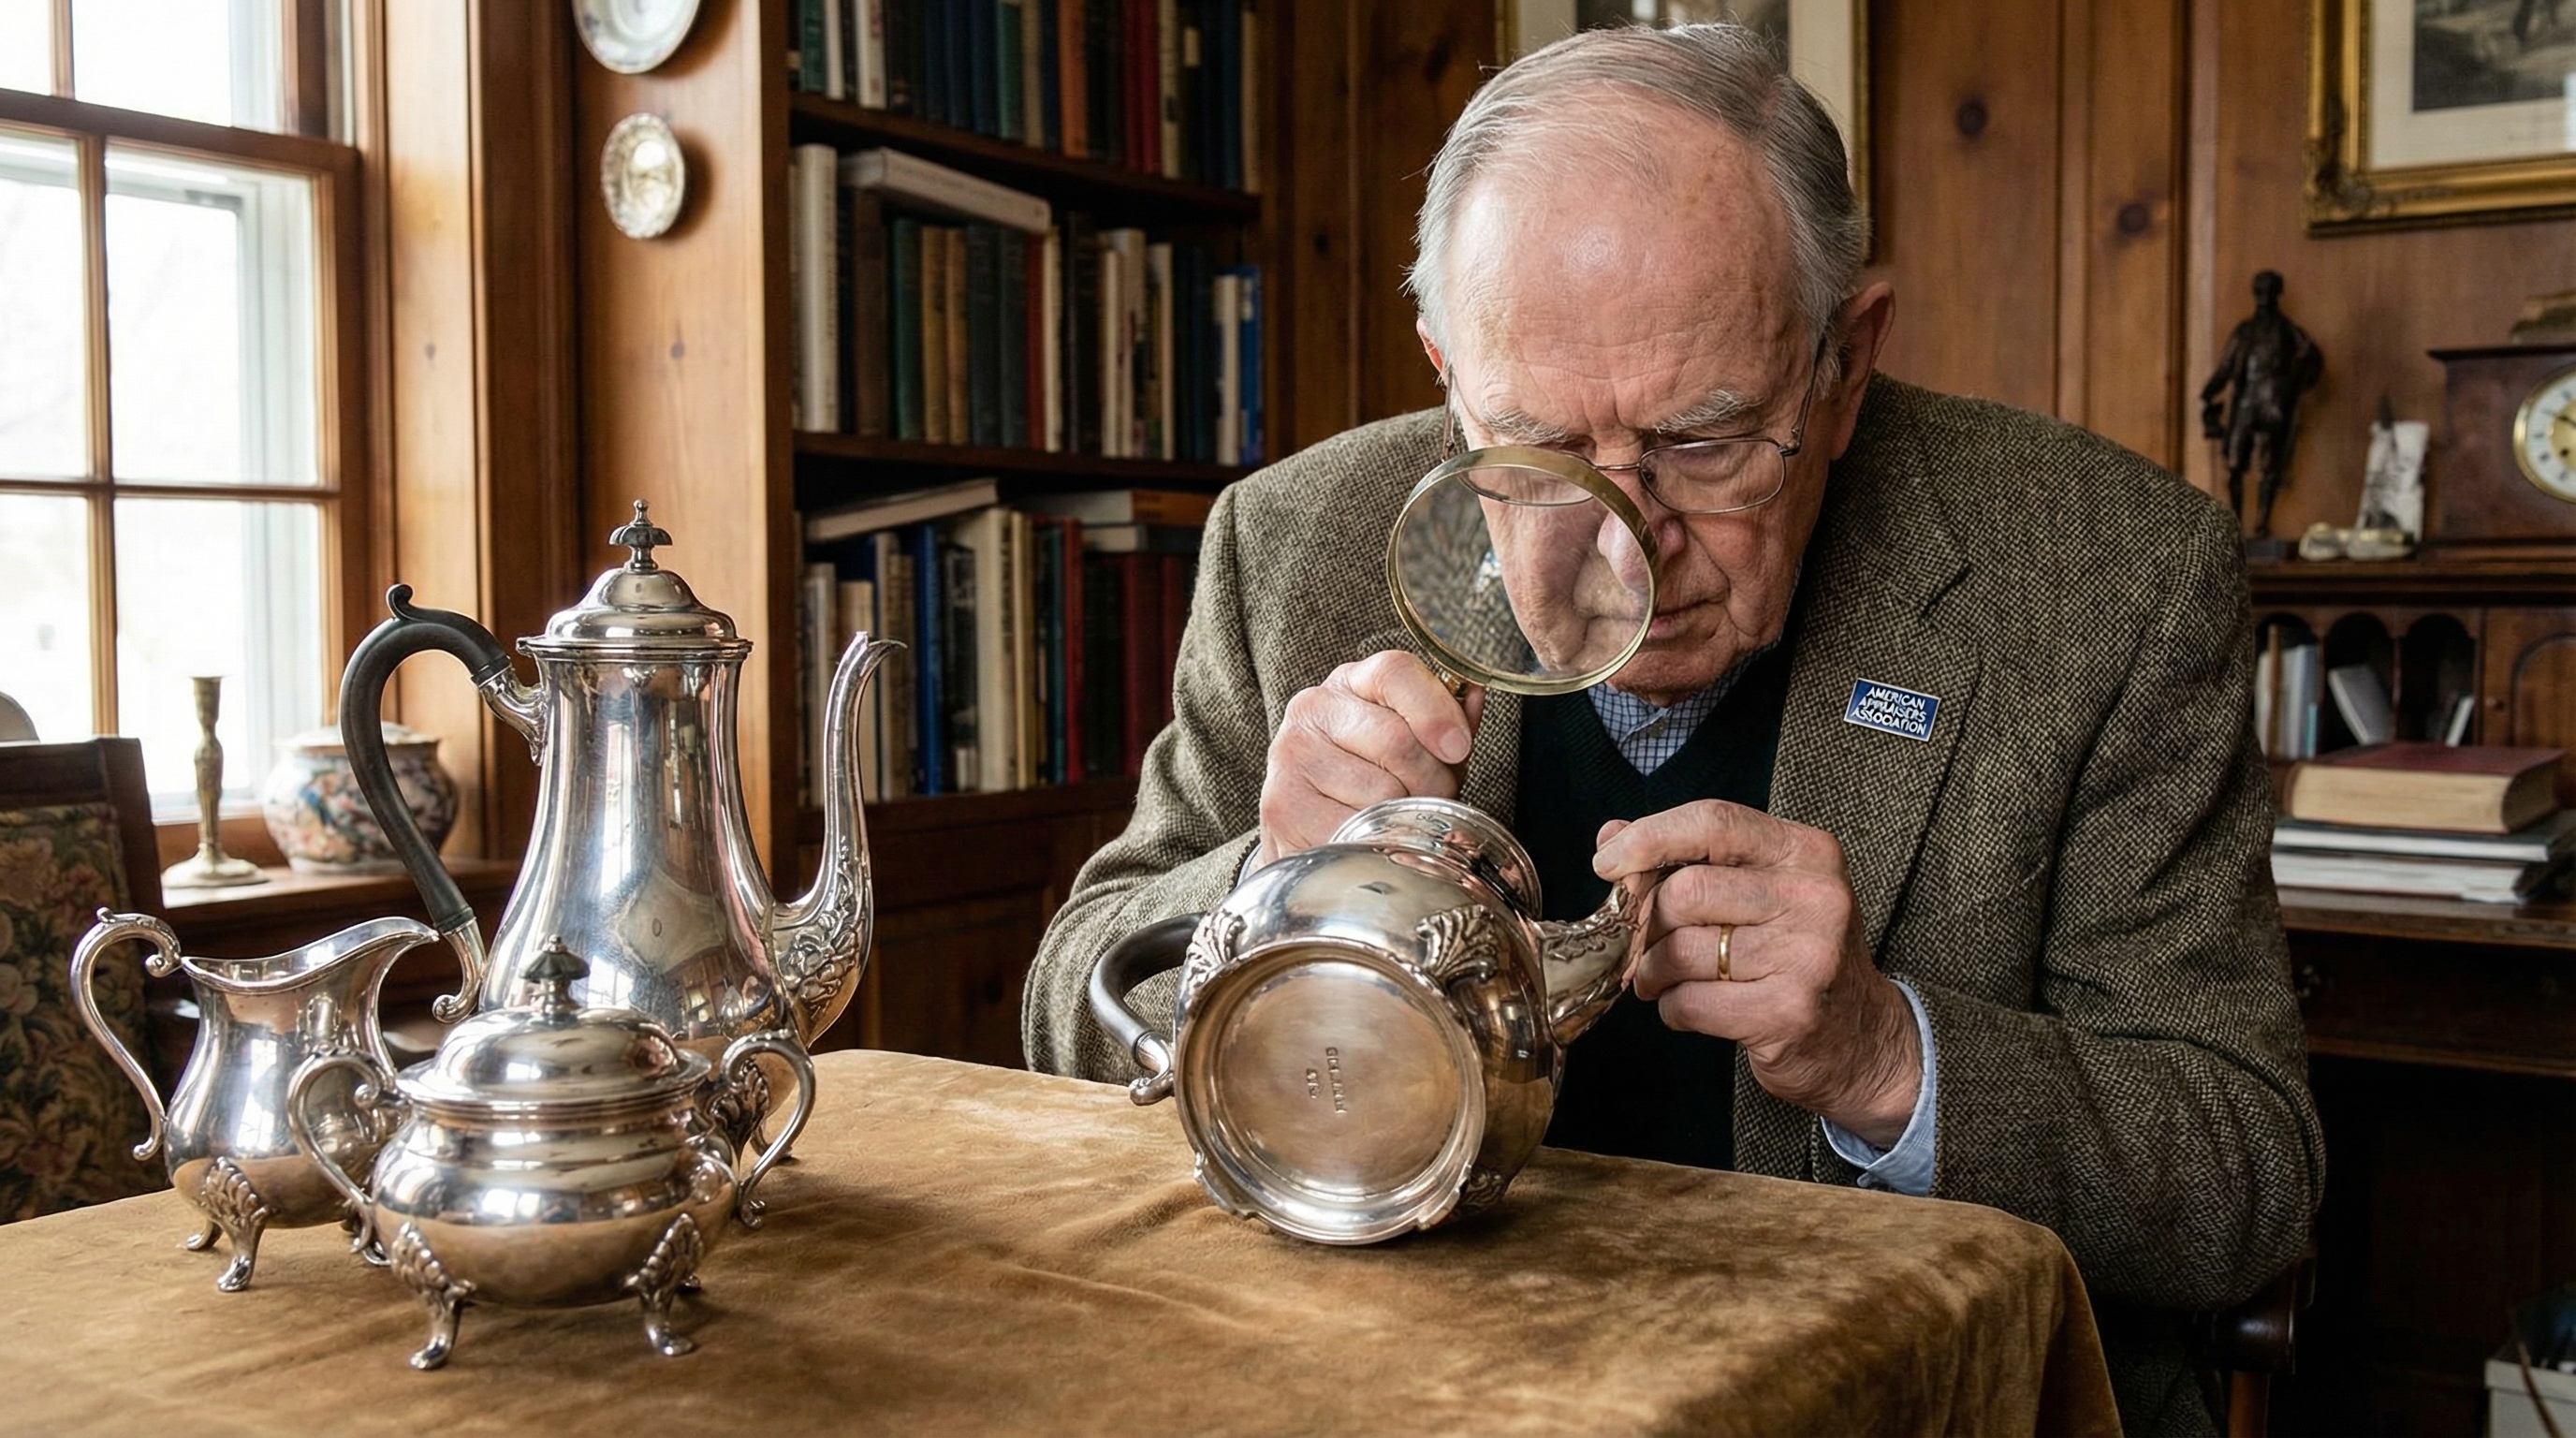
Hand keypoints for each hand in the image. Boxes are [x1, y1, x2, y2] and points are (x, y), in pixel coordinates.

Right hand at [1257, 651, 1484, 865]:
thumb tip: (1474, 695)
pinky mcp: (1283, 805)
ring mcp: (1292, 756)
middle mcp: (1313, 709)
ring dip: (1404, 817)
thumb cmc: (1369, 781)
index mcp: (1350, 682)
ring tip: (1394, 819)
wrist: (1306, 829)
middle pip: (1397, 740)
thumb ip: (1445, 720)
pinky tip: (1367, 837)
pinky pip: (1355, 828)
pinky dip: (1374, 841)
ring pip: (1381, 792)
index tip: (1457, 747)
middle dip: (1431, 782)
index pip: (1395, 672)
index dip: (1436, 709)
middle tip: (1429, 800)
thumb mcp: (1413, 743)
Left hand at [1593, 801, 1920, 1146]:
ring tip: (1660, 978)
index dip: (1649, 838)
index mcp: (1806, 853)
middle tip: (1639, 942)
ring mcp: (1806, 958)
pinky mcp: (1788, 1013)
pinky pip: (1690, 1003)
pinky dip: (1671, 1008)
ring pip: (1680, 951)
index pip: (1714, 822)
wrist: (1863, 1039)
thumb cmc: (1798, 953)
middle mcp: (1814, 898)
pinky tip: (1687, 1007)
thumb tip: (1612, 835)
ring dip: (1652, 971)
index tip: (1606, 862)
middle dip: (1644, 922)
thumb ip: (1691, 856)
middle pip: (1685, 892)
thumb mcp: (1761, 889)